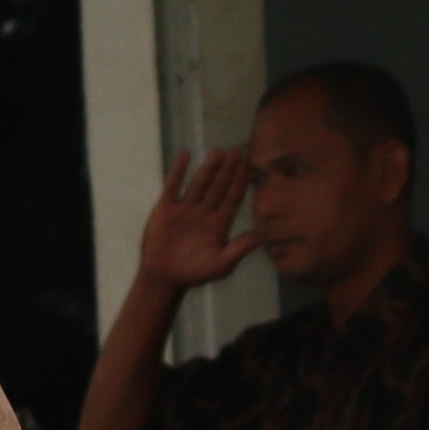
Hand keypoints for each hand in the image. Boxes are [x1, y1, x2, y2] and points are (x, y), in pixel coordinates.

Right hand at [141, 148, 263, 290]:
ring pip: (200, 184)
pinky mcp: (166, 208)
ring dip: (209, 168)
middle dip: (228, 170)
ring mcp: (185, 209)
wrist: (164, 278)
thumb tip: (264, 235)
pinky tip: (185, 155)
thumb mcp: (223, 263)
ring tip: (218, 152)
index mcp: (220, 223)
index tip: (248, 166)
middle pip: (219, 187)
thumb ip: (241, 247)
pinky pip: (173, 186)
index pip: (233, 198)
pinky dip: (178, 171)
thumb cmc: (195, 273)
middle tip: (238, 151)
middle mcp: (205, 212)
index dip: (240, 182)